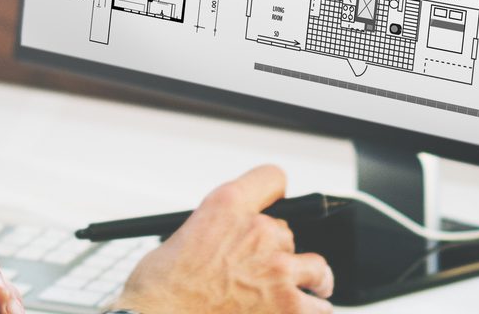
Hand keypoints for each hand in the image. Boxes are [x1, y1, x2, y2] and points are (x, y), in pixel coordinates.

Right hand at [110, 165, 334, 313]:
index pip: (272, 178)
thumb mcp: (181, 236)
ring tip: (300, 290)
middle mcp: (258, 230)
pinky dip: (311, 310)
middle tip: (257, 270)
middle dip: (277, 250)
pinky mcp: (287, 305)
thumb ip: (217, 229)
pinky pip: (319, 307)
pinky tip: (300, 312)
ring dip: (307, 280)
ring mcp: (277, 269)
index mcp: (227, 204)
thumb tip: (234, 240)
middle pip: (288, 231)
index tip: (275, 206)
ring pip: (316, 268)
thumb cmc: (159, 287)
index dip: (275, 195)